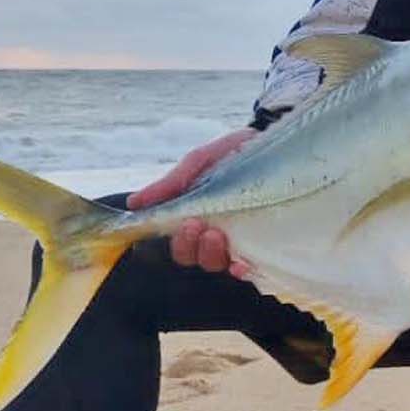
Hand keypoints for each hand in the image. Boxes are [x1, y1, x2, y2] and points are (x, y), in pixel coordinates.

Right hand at [134, 129, 258, 278]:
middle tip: (200, 227)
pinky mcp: (270, 241)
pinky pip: (255, 266)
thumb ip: (172, 183)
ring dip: (214, 254)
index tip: (184, 224)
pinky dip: (244, 269)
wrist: (275, 142)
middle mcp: (219, 236)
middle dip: (194, 248)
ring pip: (221, 264)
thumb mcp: (201, 162)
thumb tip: (134, 203)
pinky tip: (241, 263)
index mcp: (198, 220)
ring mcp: (245, 240)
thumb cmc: (234, 153)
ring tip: (218, 234)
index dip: (179, 243)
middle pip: (198, 259)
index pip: (182, 246)